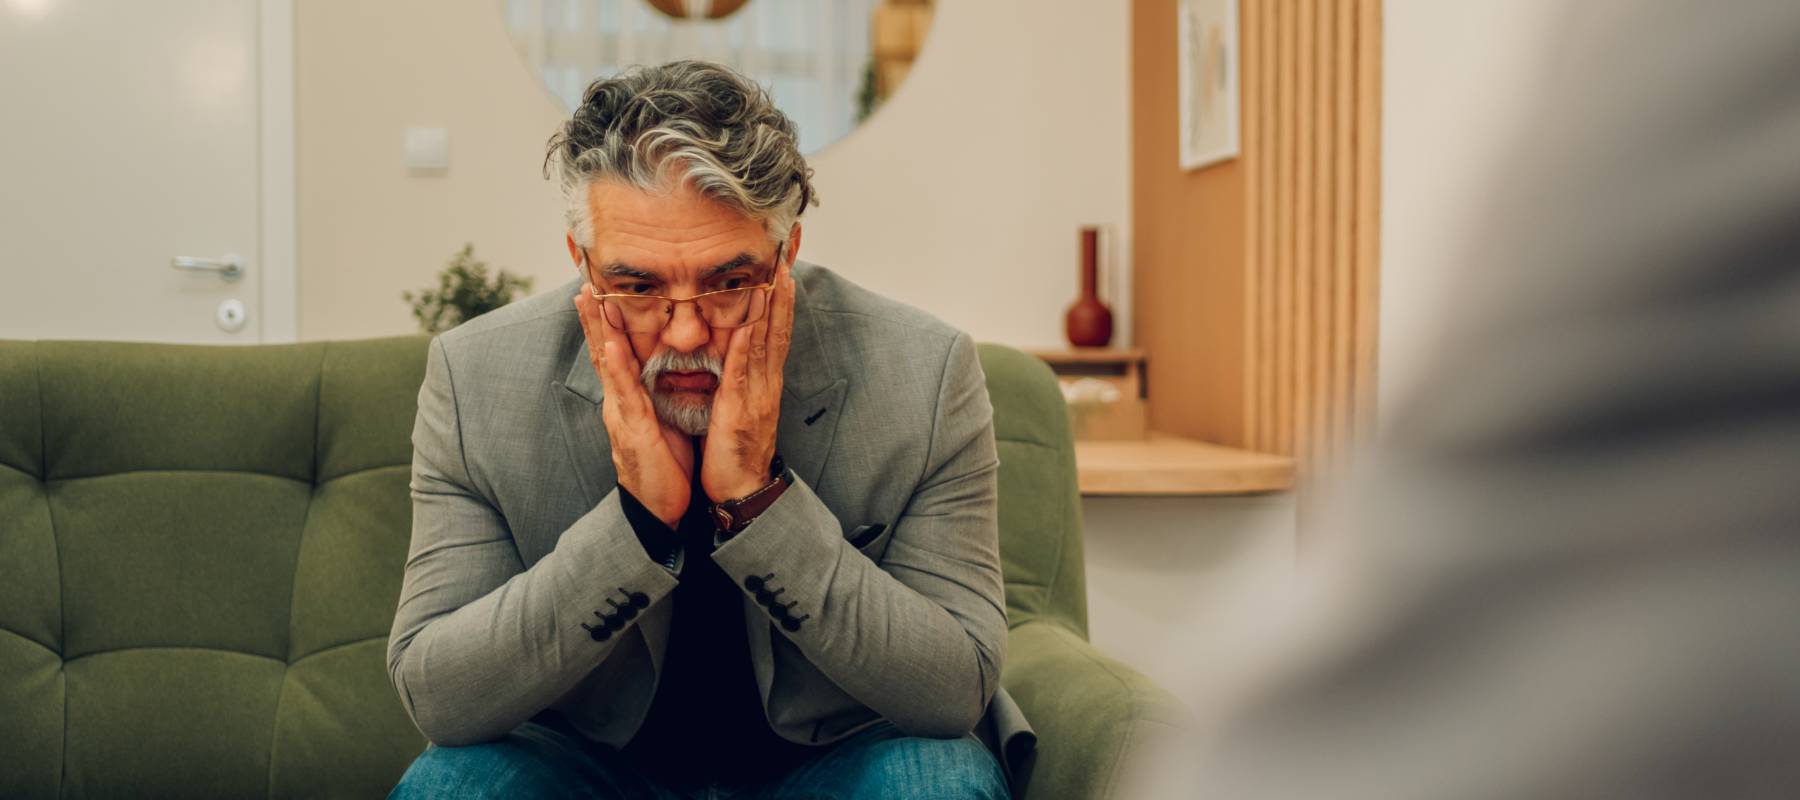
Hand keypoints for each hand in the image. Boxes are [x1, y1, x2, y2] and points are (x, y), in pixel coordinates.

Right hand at [574, 284, 695, 526]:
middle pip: (602, 349)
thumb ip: (657, 397)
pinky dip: (617, 368)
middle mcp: (619, 402)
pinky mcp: (633, 430)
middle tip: (584, 280)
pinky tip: (612, 345)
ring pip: (606, 364)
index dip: (606, 321)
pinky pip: (625, 394)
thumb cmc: (666, 466)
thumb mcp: (662, 422)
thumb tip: (661, 374)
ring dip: (597, 330)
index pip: (615, 352)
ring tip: (589, 298)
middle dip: (593, 315)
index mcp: (629, 399)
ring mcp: (622, 415)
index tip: (599, 288)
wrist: (663, 509)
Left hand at [702, 259, 795, 502]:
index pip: (776, 326)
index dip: (781, 293)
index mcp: (764, 377)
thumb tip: (738, 347)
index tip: (784, 261)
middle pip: (780, 325)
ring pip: (767, 342)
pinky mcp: (741, 409)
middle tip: (789, 252)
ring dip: (773, 307)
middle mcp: (767, 380)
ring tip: (777, 273)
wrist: (741, 488)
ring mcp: (757, 393)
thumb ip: (740, 374)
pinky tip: (749, 324)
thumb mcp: (740, 403)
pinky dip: (747, 347)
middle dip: (784, 287)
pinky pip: (743, 372)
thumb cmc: (735, 448)